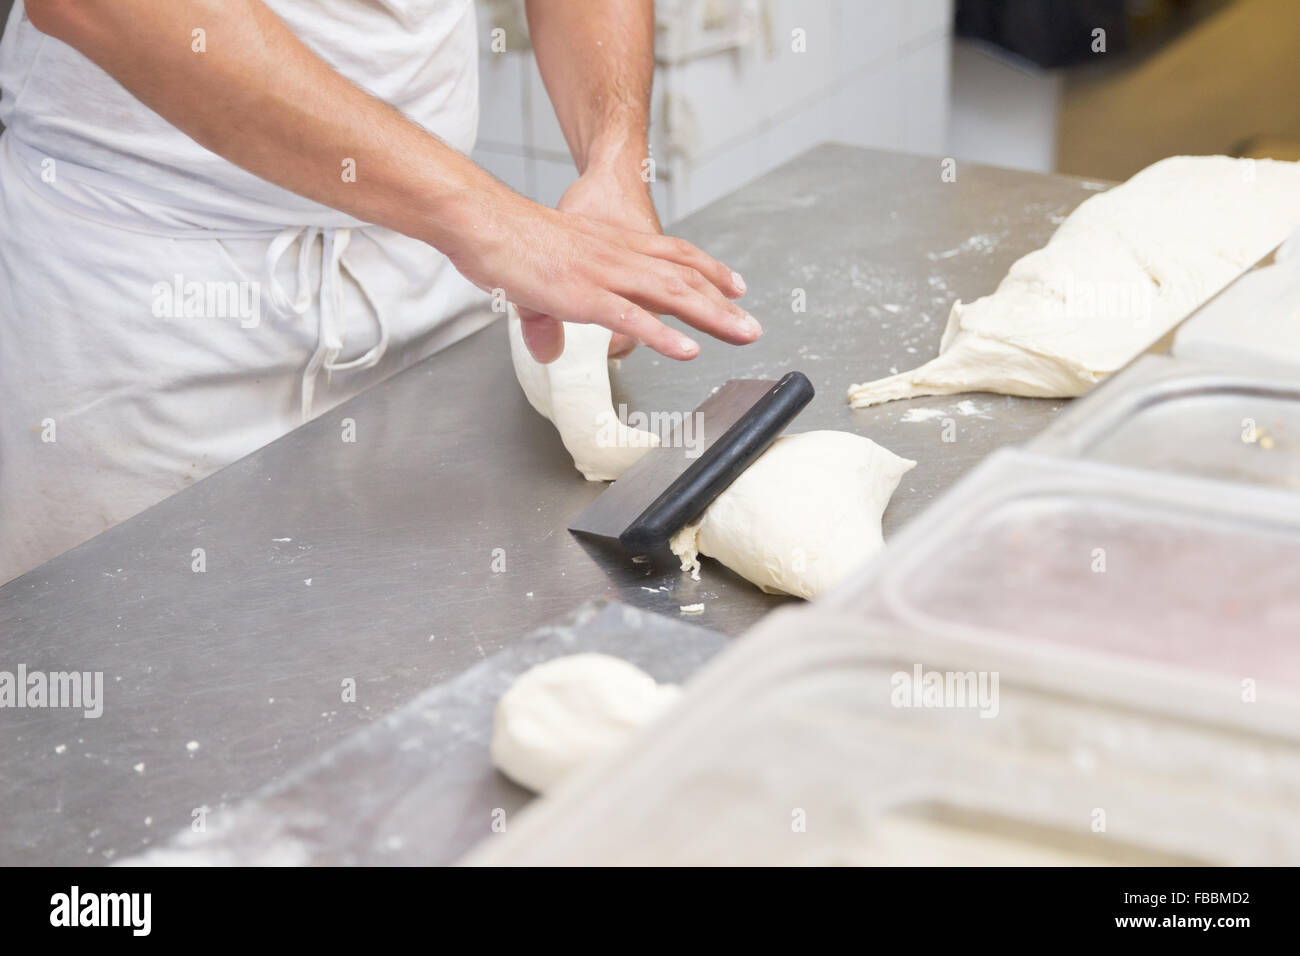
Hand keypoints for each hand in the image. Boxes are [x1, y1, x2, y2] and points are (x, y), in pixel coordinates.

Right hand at [443, 166, 756, 363]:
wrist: (484, 222)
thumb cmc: (508, 243)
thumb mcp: (537, 285)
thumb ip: (549, 320)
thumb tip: (549, 352)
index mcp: (612, 246)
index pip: (673, 254)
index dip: (708, 270)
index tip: (735, 288)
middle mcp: (617, 258)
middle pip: (684, 279)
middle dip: (723, 305)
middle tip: (752, 328)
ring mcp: (604, 276)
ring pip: (670, 296)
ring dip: (710, 318)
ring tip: (740, 336)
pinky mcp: (583, 295)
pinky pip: (631, 318)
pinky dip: (663, 336)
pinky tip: (687, 352)